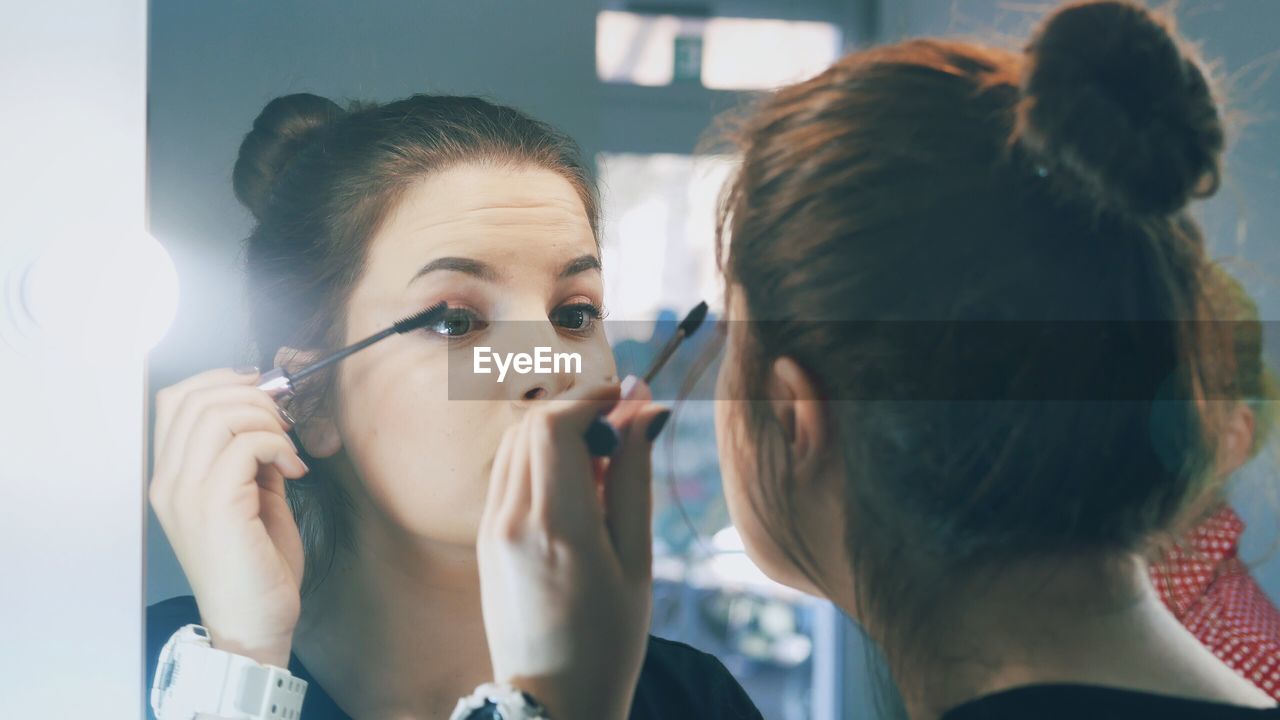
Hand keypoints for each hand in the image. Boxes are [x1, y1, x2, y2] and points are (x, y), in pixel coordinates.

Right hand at [149, 367, 308, 666]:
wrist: (254, 624)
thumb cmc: (256, 568)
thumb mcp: (251, 499)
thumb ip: (250, 459)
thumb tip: (268, 422)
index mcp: (170, 479)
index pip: (174, 400)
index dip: (219, 380)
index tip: (260, 390)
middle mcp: (169, 483)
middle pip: (197, 397)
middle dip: (251, 396)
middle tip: (283, 422)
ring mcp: (187, 493)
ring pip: (220, 413)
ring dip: (266, 419)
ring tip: (288, 449)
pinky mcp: (216, 505)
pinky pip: (247, 444)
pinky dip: (279, 446)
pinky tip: (294, 471)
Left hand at [477, 378, 666, 719]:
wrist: (553, 702)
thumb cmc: (609, 640)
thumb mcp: (637, 559)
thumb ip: (632, 476)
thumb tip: (642, 408)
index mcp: (555, 528)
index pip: (555, 424)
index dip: (594, 398)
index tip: (632, 399)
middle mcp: (511, 521)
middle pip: (533, 425)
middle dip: (580, 409)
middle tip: (626, 428)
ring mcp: (490, 529)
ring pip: (518, 444)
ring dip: (560, 433)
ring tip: (606, 466)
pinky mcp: (485, 538)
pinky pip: (510, 473)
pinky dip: (543, 461)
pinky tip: (578, 492)